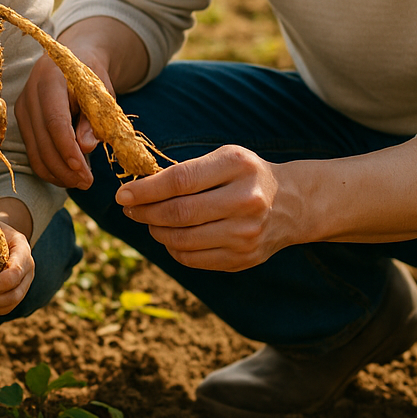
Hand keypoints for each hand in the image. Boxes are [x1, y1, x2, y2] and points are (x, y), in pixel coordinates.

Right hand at [16, 52, 104, 189]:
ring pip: (34, 151)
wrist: (74, 56)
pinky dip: (50, 167)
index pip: (55, 121)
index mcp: (50, 79)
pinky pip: (33, 151)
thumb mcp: (101, 93)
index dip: (68, 150)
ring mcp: (22, 108)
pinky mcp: (22, 120)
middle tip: (87, 183)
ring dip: (57, 173)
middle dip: (64, 168)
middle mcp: (30, 94)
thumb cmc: (91, 75)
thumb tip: (86, 148)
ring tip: (81, 182)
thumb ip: (94, 119)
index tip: (84, 171)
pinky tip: (68, 175)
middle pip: (42, 141)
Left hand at [115, 144, 293, 271]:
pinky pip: (194, 259)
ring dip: (156, 231)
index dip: (146, 189)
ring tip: (148, 221)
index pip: (180, 180)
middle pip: (179, 213)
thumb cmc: (247, 175)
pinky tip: (169, 236)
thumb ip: (187, 171)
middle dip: (145, 212)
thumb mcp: (224, 158)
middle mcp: (246, 201)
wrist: (293, 203)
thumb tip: (140, 188)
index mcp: (238, 167)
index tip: (123, 194)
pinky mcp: (243, 258)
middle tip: (129, 209)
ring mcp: (246, 234)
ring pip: (183, 240)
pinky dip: (173, 248)